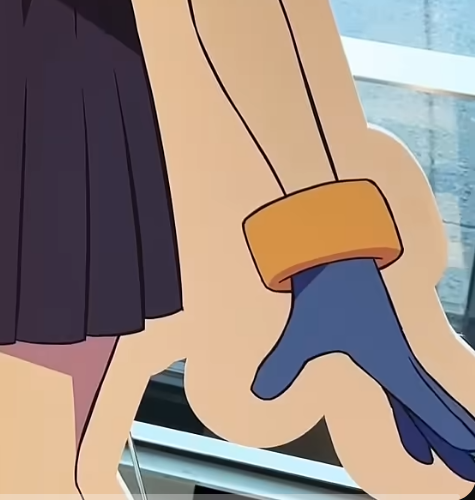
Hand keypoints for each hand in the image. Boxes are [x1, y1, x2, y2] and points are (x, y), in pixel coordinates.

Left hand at [252, 258, 474, 480]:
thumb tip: (259, 391)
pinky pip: (406, 386)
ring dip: (437, 425)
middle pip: (430, 404)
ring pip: (421, 396)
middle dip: (449, 435)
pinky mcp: (382, 344)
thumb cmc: (323, 285)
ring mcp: (392, 351)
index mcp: (386, 357)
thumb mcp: (303, 328)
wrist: (332, 248)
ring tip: (457, 457)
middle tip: (470, 465)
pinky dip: (414, 409)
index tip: (468, 445)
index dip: (442, 424)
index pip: (420, 400)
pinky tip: (412, 425)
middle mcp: (396, 357)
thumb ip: (285, 362)